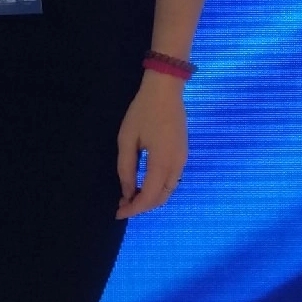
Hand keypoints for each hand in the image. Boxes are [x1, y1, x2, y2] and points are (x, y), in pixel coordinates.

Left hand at [116, 71, 187, 218]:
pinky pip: (172, 179)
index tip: (118, 212)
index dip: (133, 209)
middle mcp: (177, 165)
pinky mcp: (183, 153)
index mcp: (162, 163)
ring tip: (131, 197)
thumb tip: (127, 192)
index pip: (149, 197)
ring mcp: (183, 159)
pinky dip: (159, 188)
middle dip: (142, 206)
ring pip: (169, 190)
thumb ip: (126, 169)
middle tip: (122, 205)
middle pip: (162, 197)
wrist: (166, 89)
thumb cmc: (143, 111)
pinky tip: (144, 184)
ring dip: (151, 198)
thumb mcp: (127, 139)